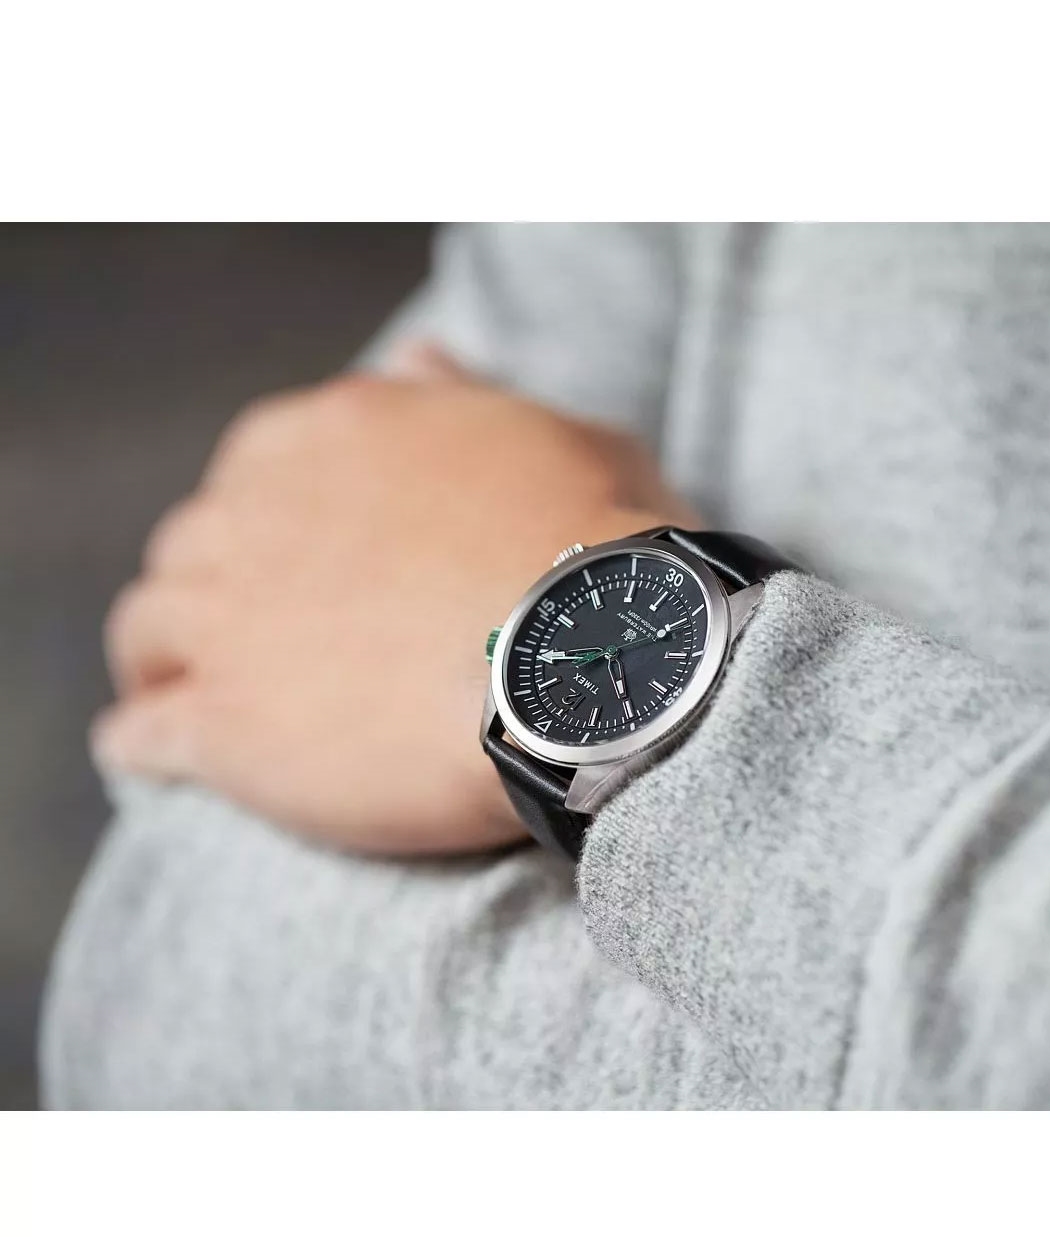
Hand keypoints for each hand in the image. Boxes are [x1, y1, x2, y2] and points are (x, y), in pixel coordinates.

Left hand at [93, 354, 697, 853]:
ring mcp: (226, 616)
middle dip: (213, 585)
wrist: (589, 665)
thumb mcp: (559, 441)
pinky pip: (142, 731)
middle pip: (193, 546)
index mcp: (331, 436)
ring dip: (161, 656)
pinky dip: (143, 740)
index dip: (276, 523)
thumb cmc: (596, 555)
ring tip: (182, 691)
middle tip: (252, 634)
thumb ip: (469, 403)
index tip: (302, 563)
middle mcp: (255, 512)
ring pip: (146, 628)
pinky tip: (154, 754)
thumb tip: (419, 359)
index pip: (258, 469)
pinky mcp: (220, 722)